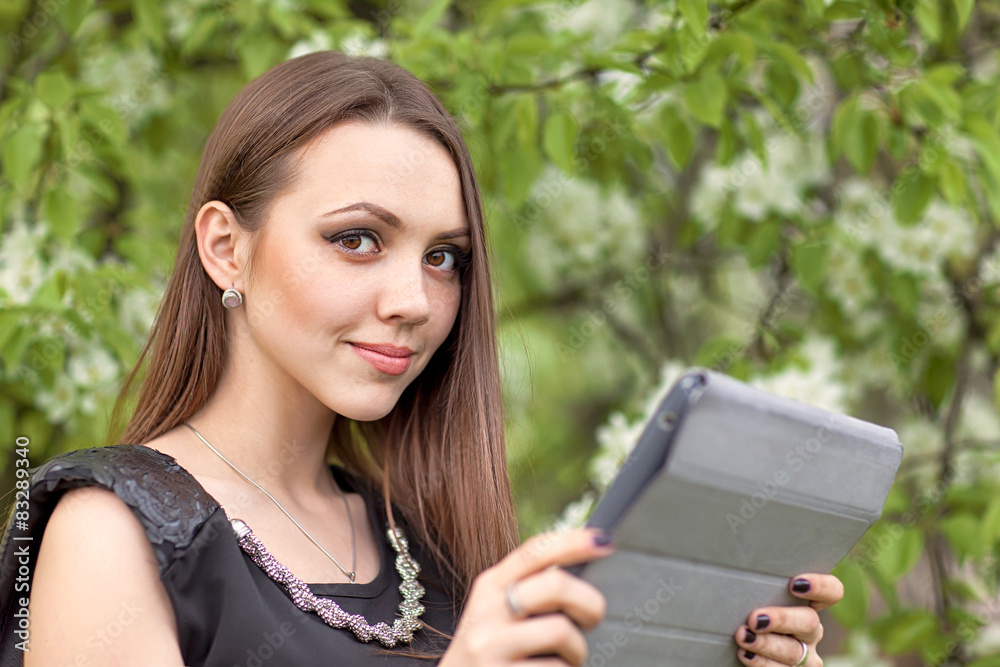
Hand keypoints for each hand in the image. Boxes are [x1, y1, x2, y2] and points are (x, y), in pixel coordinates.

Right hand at [439, 527, 615, 666]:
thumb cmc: (490, 653)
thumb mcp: (496, 614)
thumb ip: (528, 590)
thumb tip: (583, 570)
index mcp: (489, 586)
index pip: (534, 551)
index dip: (573, 542)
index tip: (605, 540)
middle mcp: (486, 611)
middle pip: (556, 584)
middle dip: (590, 603)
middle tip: (593, 620)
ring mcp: (490, 645)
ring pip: (561, 630)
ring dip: (578, 650)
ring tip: (569, 660)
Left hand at [733, 573, 843, 665]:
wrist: (736, 650)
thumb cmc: (743, 615)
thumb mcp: (755, 598)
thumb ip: (760, 587)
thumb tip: (737, 562)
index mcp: (808, 605)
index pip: (831, 591)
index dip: (820, 586)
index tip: (794, 584)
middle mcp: (811, 631)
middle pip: (809, 622)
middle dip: (781, 619)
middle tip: (755, 618)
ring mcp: (805, 657)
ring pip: (794, 651)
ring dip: (766, 644)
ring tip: (743, 636)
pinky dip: (762, 663)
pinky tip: (746, 654)